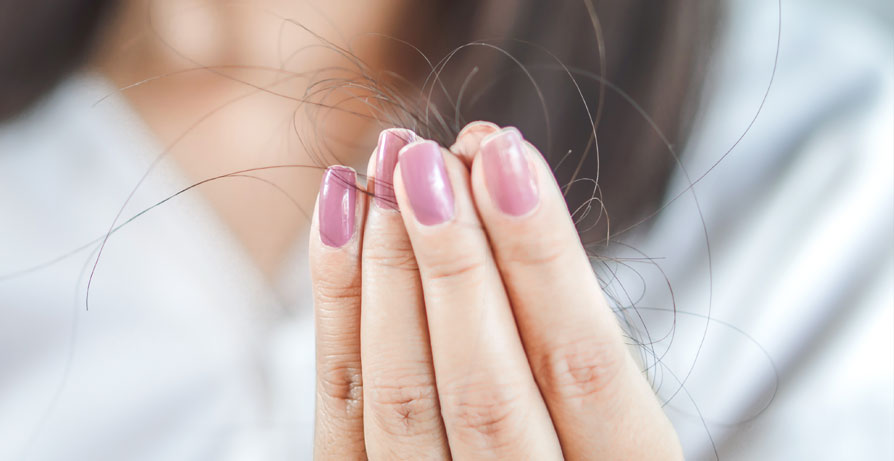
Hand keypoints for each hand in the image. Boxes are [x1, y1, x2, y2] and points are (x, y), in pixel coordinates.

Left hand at [309, 123, 679, 459]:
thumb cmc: (570, 433)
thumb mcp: (604, 398)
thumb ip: (559, 316)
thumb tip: (497, 173)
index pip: (582, 369)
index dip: (543, 260)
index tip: (507, 157)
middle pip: (485, 389)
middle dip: (453, 260)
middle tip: (428, 157)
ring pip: (403, 400)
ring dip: (388, 270)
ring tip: (387, 169)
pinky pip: (344, 409)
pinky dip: (337, 307)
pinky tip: (338, 218)